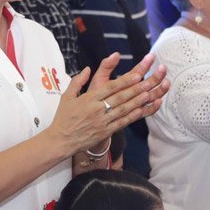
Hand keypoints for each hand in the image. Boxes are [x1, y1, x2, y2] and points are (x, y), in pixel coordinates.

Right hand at [49, 53, 169, 153]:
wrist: (60, 141)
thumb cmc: (63, 117)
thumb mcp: (66, 96)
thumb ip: (77, 81)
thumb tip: (87, 68)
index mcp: (88, 99)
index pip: (109, 88)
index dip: (124, 81)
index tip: (136, 75)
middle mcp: (97, 110)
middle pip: (120, 97)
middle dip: (135, 89)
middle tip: (149, 81)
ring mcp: (102, 122)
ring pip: (123, 110)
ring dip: (137, 101)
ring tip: (149, 93)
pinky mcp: (105, 132)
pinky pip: (121, 123)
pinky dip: (132, 116)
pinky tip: (141, 110)